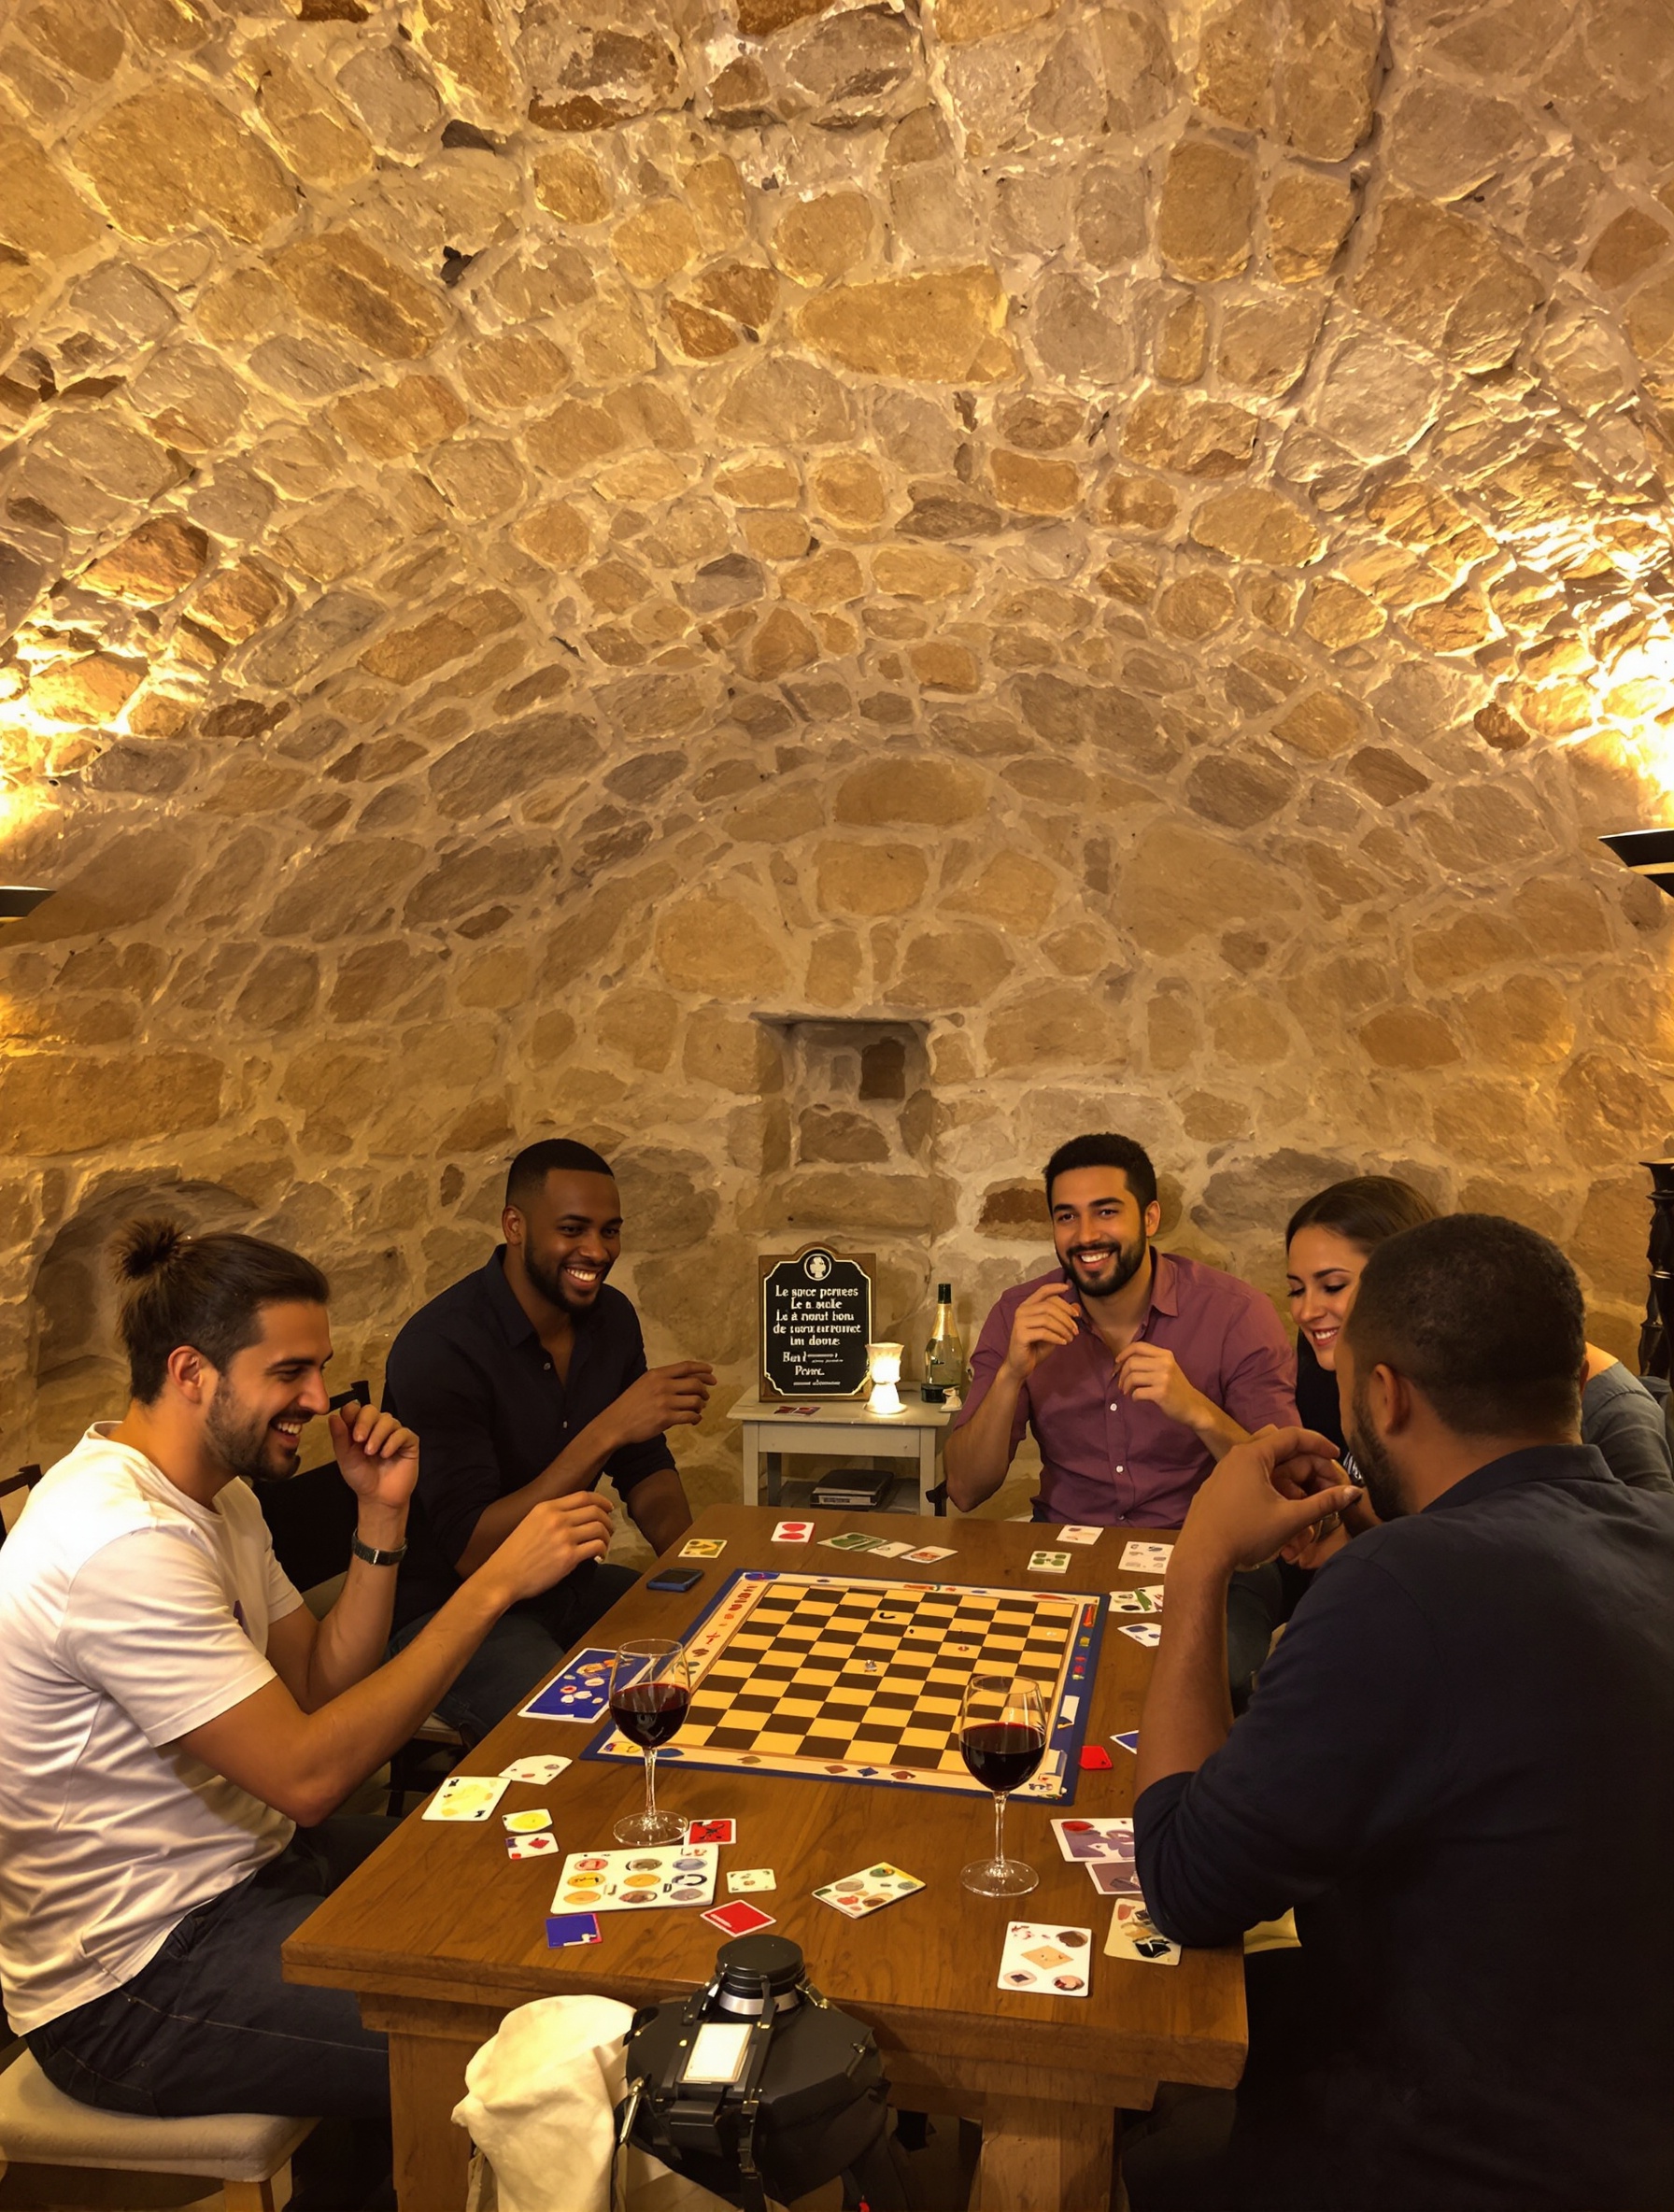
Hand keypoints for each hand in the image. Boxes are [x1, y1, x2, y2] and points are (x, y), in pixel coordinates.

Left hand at [330, 1403, 419, 1515]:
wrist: (378, 1497)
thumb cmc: (361, 1477)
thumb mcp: (345, 1458)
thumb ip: (340, 1437)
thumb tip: (333, 1416)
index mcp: (359, 1428)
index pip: (355, 1409)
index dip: (351, 1414)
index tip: (347, 1427)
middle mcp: (377, 1427)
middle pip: (371, 1410)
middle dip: (364, 1422)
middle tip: (359, 1439)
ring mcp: (394, 1433)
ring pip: (388, 1420)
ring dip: (378, 1435)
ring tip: (371, 1453)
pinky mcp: (409, 1442)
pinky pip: (403, 1433)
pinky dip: (393, 1442)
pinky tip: (386, 1454)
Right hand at [480, 1491, 614, 1604]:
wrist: (502, 1576)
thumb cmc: (514, 1554)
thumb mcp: (530, 1523)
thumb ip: (551, 1517)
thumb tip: (576, 1518)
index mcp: (546, 1507)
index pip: (583, 1496)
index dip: (601, 1501)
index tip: (608, 1508)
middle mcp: (557, 1518)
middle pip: (595, 1511)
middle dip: (607, 1520)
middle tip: (608, 1530)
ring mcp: (564, 1537)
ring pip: (599, 1528)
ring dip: (606, 1536)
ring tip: (604, 1545)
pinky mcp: (569, 1556)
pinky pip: (597, 1546)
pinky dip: (603, 1550)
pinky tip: (598, 1556)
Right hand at [606, 1361, 716, 1445]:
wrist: (615, 1423)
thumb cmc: (629, 1405)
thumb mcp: (644, 1384)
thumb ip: (663, 1380)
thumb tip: (686, 1382)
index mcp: (657, 1374)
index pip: (686, 1367)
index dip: (702, 1369)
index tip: (711, 1373)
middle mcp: (662, 1385)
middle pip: (695, 1383)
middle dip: (705, 1390)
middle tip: (706, 1396)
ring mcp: (665, 1402)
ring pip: (696, 1400)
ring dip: (701, 1405)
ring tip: (698, 1409)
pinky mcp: (666, 1418)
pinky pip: (690, 1416)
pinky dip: (696, 1418)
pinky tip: (694, 1420)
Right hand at [1002, 1280, 1080, 1380]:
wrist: (1021, 1365)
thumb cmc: (1036, 1346)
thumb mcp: (1053, 1330)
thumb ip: (1062, 1318)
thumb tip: (1077, 1307)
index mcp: (1028, 1306)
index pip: (1042, 1291)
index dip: (1055, 1288)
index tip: (1068, 1288)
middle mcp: (1022, 1311)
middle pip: (1049, 1306)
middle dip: (1066, 1316)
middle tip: (1076, 1329)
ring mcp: (1020, 1323)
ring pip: (1047, 1319)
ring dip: (1063, 1328)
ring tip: (1071, 1338)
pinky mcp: (1021, 1335)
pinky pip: (1044, 1333)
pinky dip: (1057, 1337)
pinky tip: (1063, 1342)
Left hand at [1114, 1343, 1212, 1429]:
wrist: (1192, 1405)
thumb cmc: (1176, 1387)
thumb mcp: (1167, 1368)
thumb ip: (1150, 1361)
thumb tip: (1123, 1361)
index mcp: (1165, 1355)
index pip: (1138, 1346)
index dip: (1124, 1353)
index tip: (1117, 1362)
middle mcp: (1164, 1363)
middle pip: (1132, 1362)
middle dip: (1122, 1374)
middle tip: (1122, 1384)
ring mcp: (1163, 1378)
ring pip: (1133, 1377)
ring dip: (1125, 1386)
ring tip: (1127, 1392)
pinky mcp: (1161, 1393)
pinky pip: (1137, 1392)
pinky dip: (1133, 1396)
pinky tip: (1137, 1398)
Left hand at [1169, 1426, 1358, 1580]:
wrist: (1201, 1557)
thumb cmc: (1246, 1534)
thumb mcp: (1291, 1519)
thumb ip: (1325, 1503)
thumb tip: (1353, 1492)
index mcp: (1252, 1456)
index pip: (1293, 1436)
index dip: (1320, 1444)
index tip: (1338, 1456)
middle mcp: (1236, 1458)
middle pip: (1280, 1450)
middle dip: (1306, 1465)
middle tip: (1325, 1482)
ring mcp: (1224, 1474)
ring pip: (1266, 1470)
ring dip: (1289, 1484)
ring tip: (1306, 1504)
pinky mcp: (1218, 1492)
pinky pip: (1250, 1482)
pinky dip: (1271, 1492)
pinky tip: (1281, 1512)